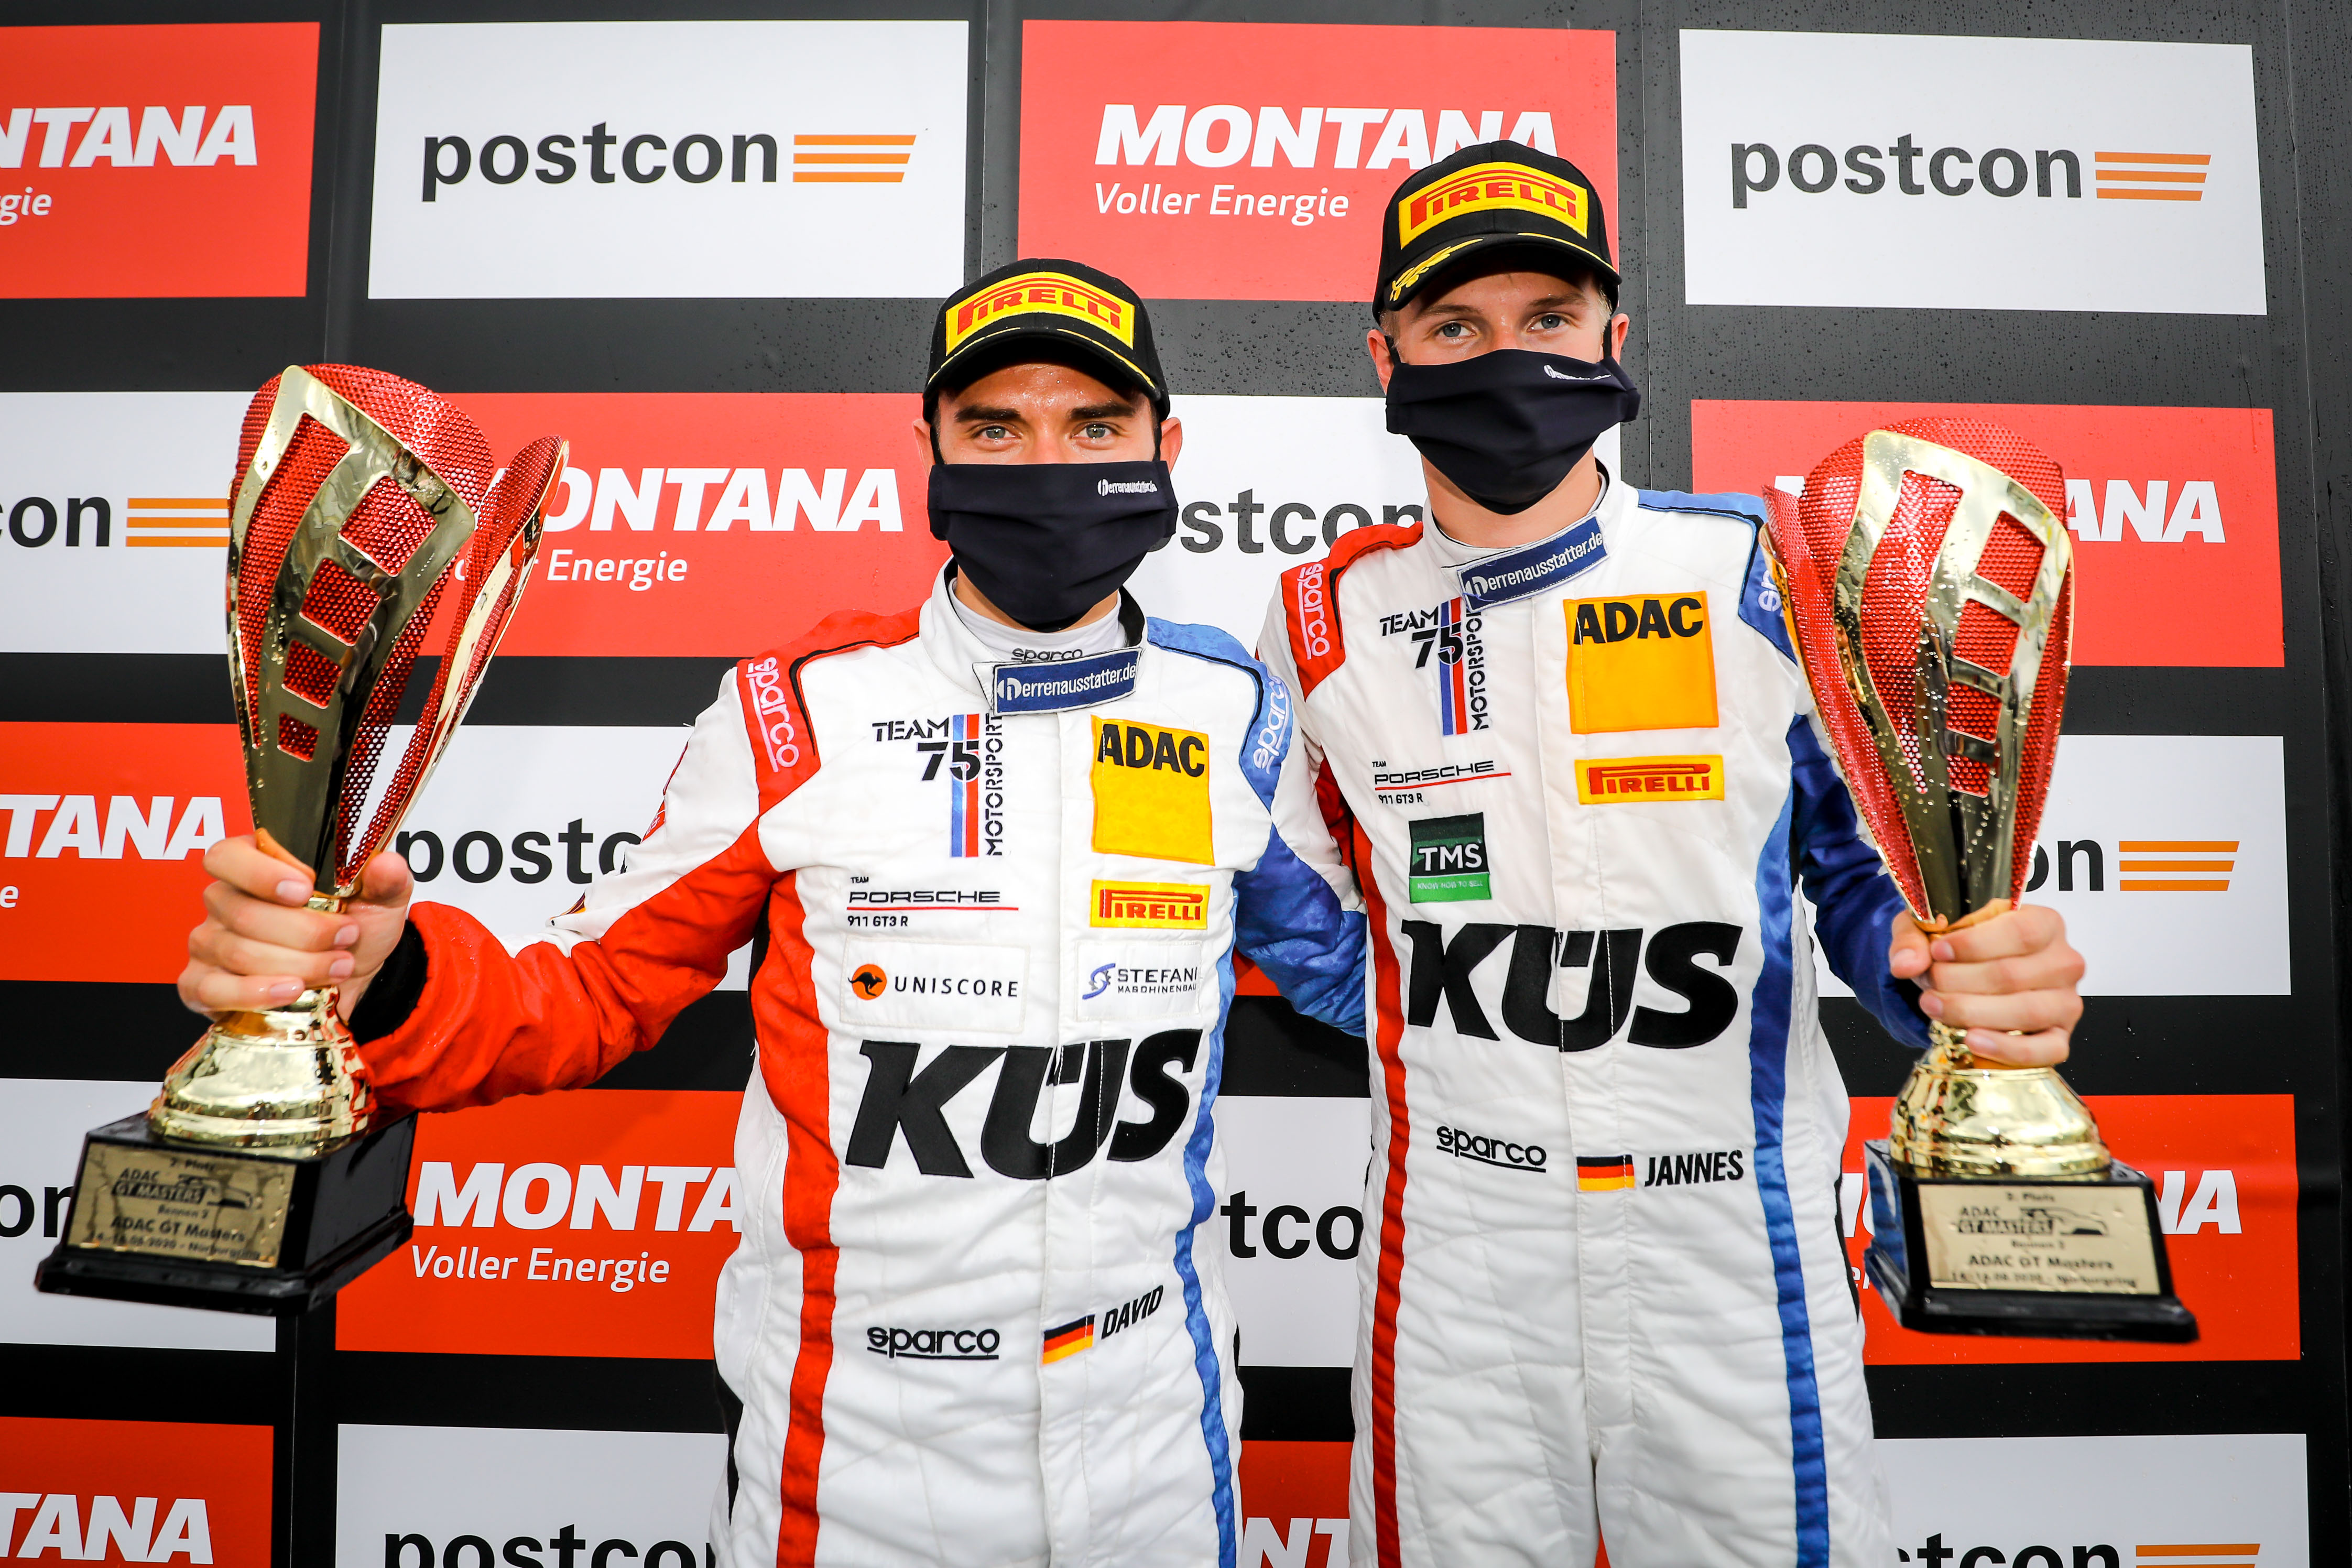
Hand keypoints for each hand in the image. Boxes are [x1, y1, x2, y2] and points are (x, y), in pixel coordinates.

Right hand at [178, 836, 414, 1020]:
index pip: (228, 856)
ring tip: (339, 965)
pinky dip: (256, 993)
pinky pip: (214, 989)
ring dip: (297, 963)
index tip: (305, 890)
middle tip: (346, 936)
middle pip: (243, 912)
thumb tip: (386, 865)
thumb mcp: (378, 902)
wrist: (353, 980)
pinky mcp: (203, 985)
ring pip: (239, 952)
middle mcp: (223, 901)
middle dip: (304, 930)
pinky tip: (291, 991)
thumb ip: (385, 880)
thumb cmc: (352, 930)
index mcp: (253, 864)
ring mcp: (208, 943)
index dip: (261, 873)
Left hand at [1887, 904, 2083, 1065]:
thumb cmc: (1957, 944)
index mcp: (2044, 922)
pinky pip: (2045, 1050)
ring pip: (2026, 1011)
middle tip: (1928, 982)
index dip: (1975, 944)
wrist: (1966, 975)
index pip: (2021, 932)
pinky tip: (1972, 1040)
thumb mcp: (1930, 928)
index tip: (1938, 950)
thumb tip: (1905, 964)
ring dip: (1972, 1012)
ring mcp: (2065, 1001)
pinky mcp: (2059, 1037)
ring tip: (1934, 1007)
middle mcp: (2063, 961)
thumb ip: (1914, 939)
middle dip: (1960, 981)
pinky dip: (2006, 1048)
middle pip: (2014, 974)